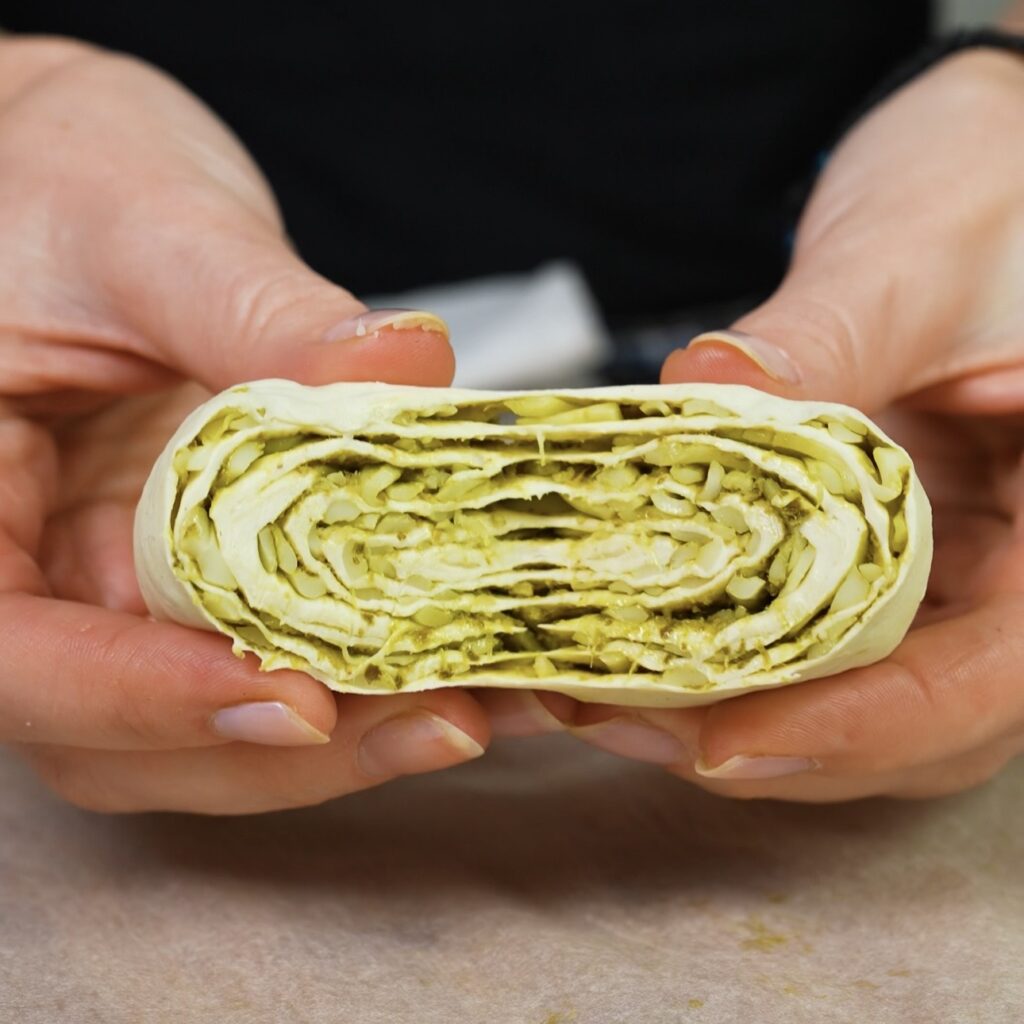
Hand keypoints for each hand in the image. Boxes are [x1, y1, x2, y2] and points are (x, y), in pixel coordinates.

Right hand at [0, 38, 487, 813]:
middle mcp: (29, 579)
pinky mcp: (191, 580)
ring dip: (342, 738)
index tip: (294, 700)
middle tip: (438, 722)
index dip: (143, 699)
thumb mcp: (141, 229)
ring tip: (473, 705)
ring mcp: (114, 590)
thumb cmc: (56, 183)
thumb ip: (254, 305)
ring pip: (205, 723)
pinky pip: (268, 656)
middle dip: (286, 747)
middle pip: (125, 736)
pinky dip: (362, 679)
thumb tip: (402, 361)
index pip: (16, 655)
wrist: (74, 179)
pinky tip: (463, 663)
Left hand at [505, 49, 1023, 800]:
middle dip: (761, 736)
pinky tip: (638, 645)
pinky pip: (814, 638)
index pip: (987, 677)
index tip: (724, 740)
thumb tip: (706, 383)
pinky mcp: (888, 560)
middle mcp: (1020, 577)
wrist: (983, 173)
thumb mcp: (920, 255)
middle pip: (908, 719)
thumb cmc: (990, 192)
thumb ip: (828, 331)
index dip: (858, 727)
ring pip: (854, 698)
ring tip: (602, 698)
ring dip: (730, 713)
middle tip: (618, 718)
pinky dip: (728, 657)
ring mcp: (954, 576)